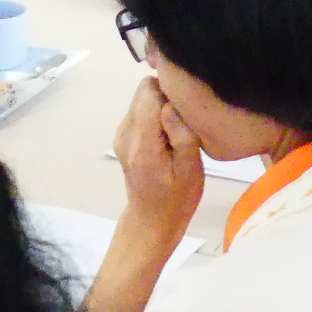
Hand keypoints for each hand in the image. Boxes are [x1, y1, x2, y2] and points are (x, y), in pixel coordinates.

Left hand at [112, 78, 204, 238]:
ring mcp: (121, 134)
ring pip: (142, 97)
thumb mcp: (190, 170)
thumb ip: (182, 135)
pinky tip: (167, 135)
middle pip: (144, 90)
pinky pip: (140, 109)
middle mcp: (125, 133)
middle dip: (167, 97)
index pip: (150, 92)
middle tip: (185, 122)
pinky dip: (155, 114)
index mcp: (142, 142)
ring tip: (177, 130)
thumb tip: (171, 104)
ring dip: (161, 106)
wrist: (152, 220)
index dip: (172, 93)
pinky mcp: (123, 135)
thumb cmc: (177, 198)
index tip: (188, 110)